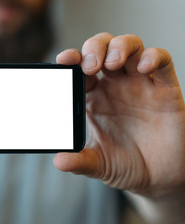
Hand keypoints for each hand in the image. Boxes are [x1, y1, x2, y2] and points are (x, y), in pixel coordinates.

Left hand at [53, 33, 184, 197]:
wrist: (158, 177)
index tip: (63, 60)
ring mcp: (140, 83)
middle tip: (90, 65)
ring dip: (119, 46)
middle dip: (94, 48)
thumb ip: (79, 162)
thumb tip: (58, 162)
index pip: (79, 68)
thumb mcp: (98, 164)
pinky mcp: (165, 89)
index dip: (71, 59)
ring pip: (130, 46)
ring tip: (112, 63)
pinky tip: (143, 67)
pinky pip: (161, 62)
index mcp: (93, 97)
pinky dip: (153, 57)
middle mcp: (114, 85)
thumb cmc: (124, 164)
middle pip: (102, 48)